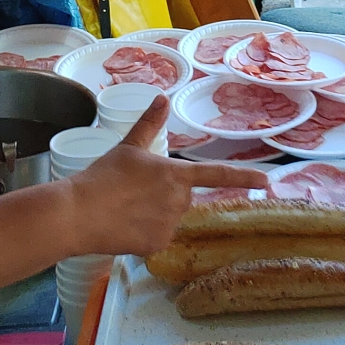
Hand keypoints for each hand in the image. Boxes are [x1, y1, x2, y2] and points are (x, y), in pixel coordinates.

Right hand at [66, 97, 269, 255]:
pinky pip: (156, 238)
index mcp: (175, 175)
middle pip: (181, 198)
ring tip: (124, 209)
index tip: (267, 181)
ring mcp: (169, 226)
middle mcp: (179, 201)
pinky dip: (142, 234)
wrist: (78, 214)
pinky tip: (123, 227)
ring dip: (153, 214)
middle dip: (164, 195)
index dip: (244, 177)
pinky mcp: (157, 246)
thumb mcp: (127, 147)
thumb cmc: (103, 176)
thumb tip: (162, 98)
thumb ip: (149, 124)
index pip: (217, 175)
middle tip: (133, 192)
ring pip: (168, 218)